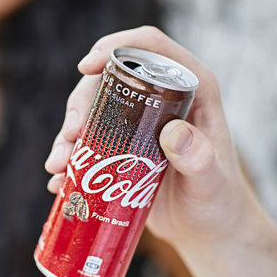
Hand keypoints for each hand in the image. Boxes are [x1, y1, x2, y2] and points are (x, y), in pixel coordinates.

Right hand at [45, 27, 276, 276]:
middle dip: (79, 104)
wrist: (208, 229)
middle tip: (68, 138)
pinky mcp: (122, 145)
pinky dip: (68, 157)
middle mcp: (163, 96)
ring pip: (92, 109)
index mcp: (193, 88)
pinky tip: (59, 181)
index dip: (116, 47)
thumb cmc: (219, 203)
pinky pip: (87, 141)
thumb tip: (173, 132)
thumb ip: (199, 159)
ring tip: (58, 167)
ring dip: (67, 134)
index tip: (87, 67)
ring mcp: (139, 120)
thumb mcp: (211, 182)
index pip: (151, 48)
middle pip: (110, 79)